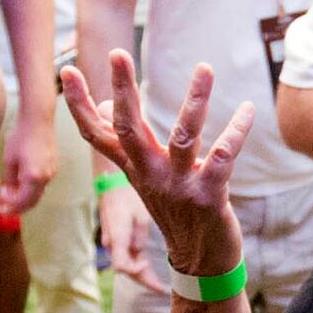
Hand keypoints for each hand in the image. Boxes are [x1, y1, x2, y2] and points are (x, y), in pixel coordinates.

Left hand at [0, 108, 54, 215]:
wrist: (38, 121)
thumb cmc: (21, 137)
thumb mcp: (9, 160)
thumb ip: (9, 180)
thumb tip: (7, 194)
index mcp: (33, 177)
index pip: (22, 201)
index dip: (10, 207)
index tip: (0, 209)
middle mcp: (46, 177)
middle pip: (32, 201)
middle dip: (18, 206)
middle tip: (5, 207)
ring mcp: (51, 172)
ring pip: (37, 193)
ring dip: (24, 197)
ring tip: (10, 194)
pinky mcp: (53, 167)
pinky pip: (42, 184)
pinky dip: (31, 189)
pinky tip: (21, 183)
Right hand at [62, 51, 246, 288]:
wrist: (202, 259)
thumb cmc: (176, 207)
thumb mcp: (146, 175)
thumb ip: (128, 141)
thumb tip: (109, 102)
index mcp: (133, 167)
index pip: (96, 133)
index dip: (79, 104)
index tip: (65, 70)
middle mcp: (149, 174)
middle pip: (128, 128)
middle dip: (123, 90)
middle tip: (118, 53)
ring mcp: (178, 186)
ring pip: (184, 137)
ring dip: (196, 101)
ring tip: (205, 68)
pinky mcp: (208, 196)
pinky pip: (224, 156)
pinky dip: (236, 130)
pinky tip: (247, 108)